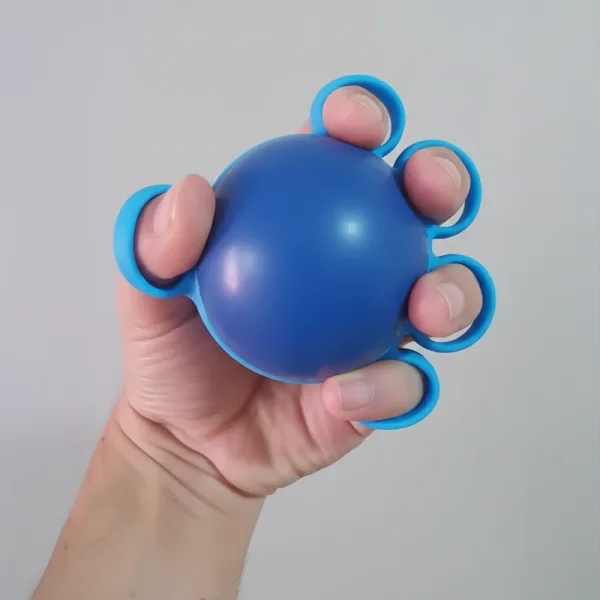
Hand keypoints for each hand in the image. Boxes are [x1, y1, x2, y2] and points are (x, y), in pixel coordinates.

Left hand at [115, 86, 483, 497]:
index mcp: (307, 224)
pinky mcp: (385, 390)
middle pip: (421, 210)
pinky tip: (343, 394)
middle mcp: (357, 268)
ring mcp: (379, 328)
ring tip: (425, 305)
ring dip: (453, 292)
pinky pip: (408, 385)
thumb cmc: (173, 356)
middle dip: (441, 181)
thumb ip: (154, 243)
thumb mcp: (147, 294)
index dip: (362, 118)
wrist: (189, 440)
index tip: (352, 123)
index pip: (344, 155)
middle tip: (427, 188)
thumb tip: (193, 192)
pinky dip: (386, 387)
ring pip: (447, 297)